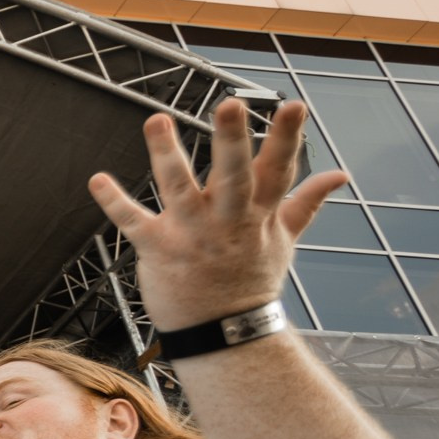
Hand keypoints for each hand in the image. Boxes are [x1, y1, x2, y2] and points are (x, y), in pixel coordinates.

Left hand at [89, 98, 348, 330]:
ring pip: (179, 188)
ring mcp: (193, 234)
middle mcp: (227, 221)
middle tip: (230, 105)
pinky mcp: (160, 248)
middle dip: (231, 141)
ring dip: (166, 154)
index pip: (278, 170)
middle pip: (232, 175)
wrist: (224, 333)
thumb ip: (306, 202)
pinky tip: (98, 180)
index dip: (287, 138)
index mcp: (258, 214)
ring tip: (156, 121)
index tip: (294, 105)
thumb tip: (340, 174)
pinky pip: (134, 222)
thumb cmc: (250, 281)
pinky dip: (114, 201)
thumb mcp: (284, 240)